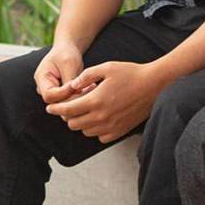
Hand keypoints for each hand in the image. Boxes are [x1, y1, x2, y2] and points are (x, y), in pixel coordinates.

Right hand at [34, 42, 85, 104]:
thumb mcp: (68, 63)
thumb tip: (75, 93)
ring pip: (64, 103)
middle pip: (56, 102)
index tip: (76, 84)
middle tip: (88, 88)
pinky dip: (80, 96)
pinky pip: (69, 100)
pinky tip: (90, 87)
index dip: (63, 93)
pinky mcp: (61, 94)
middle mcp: (44, 88)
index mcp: (41, 78)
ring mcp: (52, 92)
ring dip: (78, 97)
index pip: (49, 95)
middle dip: (72, 97)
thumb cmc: (66, 53)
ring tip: (91, 87)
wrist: (67, 50)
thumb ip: (69, 79)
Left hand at [45, 60, 166, 143]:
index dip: (56, 109)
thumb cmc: (131, 73)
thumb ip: (86, 76)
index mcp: (95, 100)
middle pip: (73, 124)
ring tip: (85, 111)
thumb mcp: (106, 68)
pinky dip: (95, 130)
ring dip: (81, 123)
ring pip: (85, 132)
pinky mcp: (120, 131)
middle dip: (68, 116)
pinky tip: (98, 119)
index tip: (50, 107)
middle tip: (69, 107)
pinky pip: (100, 137)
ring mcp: (111, 126)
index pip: (67, 110)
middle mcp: (101, 116)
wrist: (154, 85)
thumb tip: (72, 85)